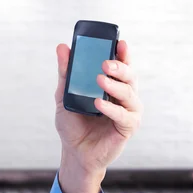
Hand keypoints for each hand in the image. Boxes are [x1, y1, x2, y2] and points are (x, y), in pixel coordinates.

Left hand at [54, 39, 142, 173]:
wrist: (73, 151)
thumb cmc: (73, 122)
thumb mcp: (64, 94)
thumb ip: (66, 72)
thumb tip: (62, 47)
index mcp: (112, 85)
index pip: (121, 65)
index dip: (123, 54)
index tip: (119, 42)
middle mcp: (123, 97)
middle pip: (130, 77)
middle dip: (120, 67)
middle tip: (106, 63)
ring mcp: (127, 112)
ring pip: (130, 94)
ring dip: (116, 86)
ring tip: (100, 80)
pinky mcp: (127, 128)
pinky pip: (124, 116)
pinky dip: (112, 109)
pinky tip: (99, 103)